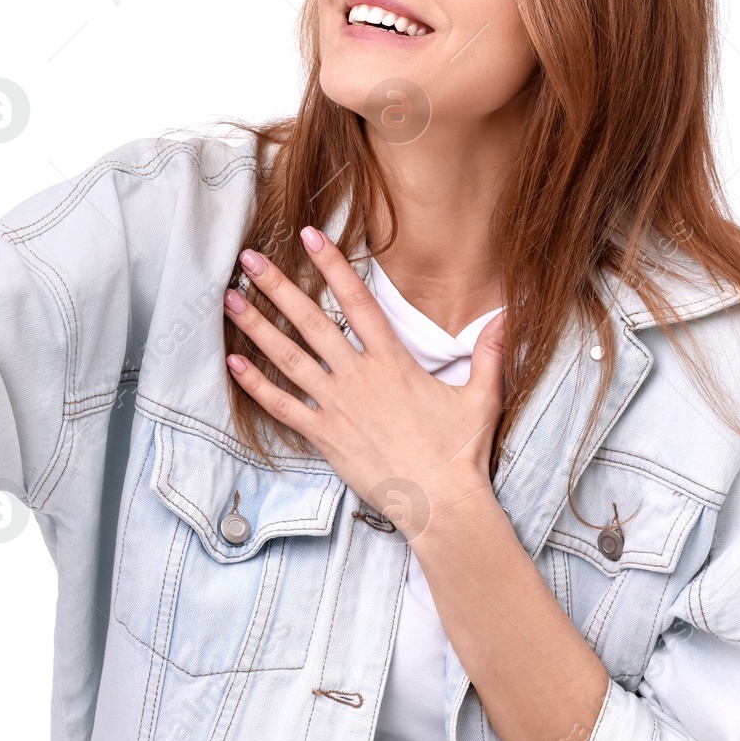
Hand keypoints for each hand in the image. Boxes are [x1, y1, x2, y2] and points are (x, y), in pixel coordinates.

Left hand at [223, 226, 506, 539]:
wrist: (442, 504)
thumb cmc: (461, 453)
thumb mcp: (483, 396)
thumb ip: (490, 352)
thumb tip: (509, 314)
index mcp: (393, 361)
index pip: (358, 301)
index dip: (333, 265)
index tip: (309, 236)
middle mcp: (359, 377)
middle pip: (311, 321)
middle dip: (277, 287)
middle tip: (248, 259)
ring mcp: (338, 406)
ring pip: (288, 358)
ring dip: (257, 328)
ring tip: (230, 301)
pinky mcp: (325, 437)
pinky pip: (282, 407)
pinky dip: (256, 386)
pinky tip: (232, 365)